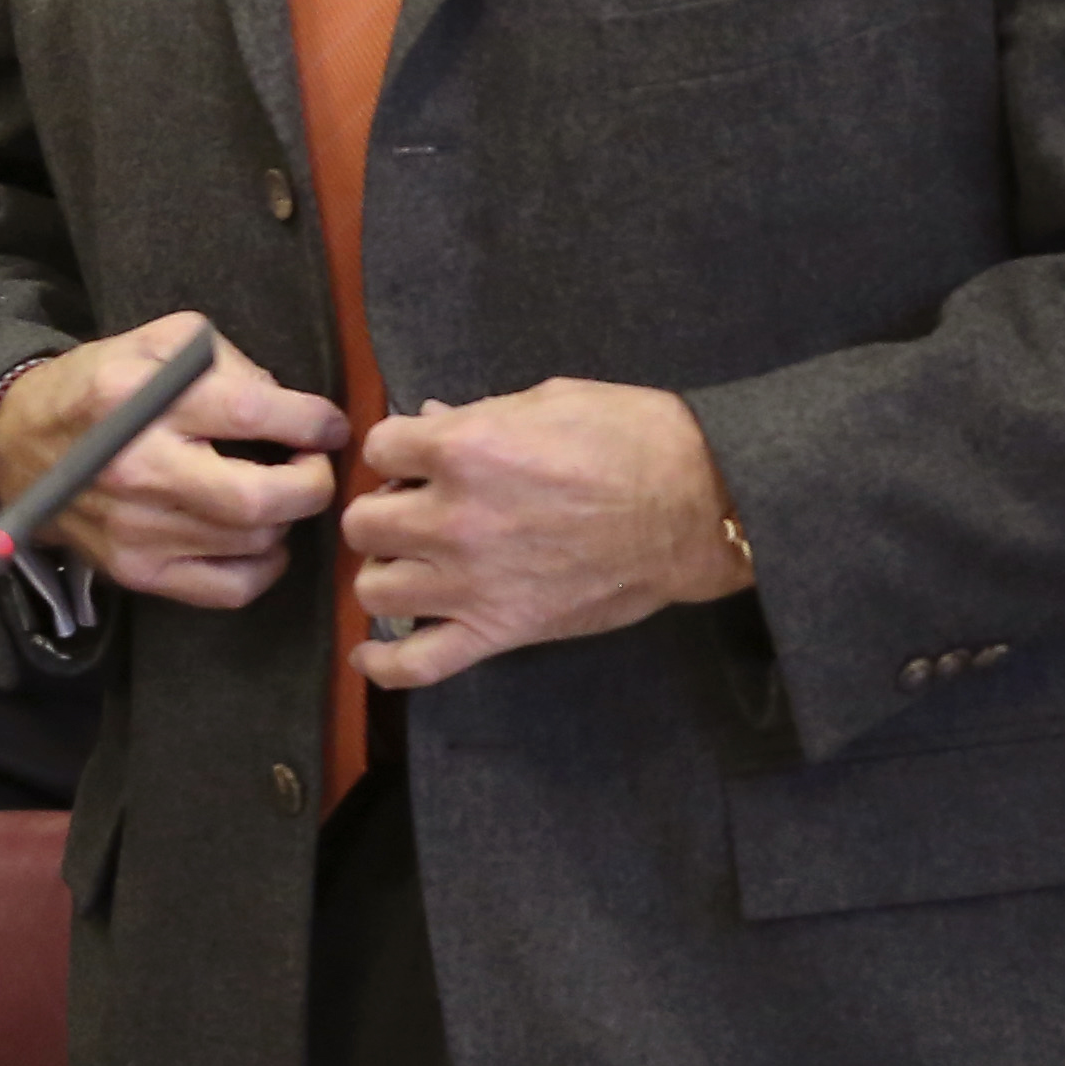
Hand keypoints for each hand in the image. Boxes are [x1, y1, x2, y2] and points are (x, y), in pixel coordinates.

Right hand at [0, 311, 347, 606]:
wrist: (18, 447)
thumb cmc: (99, 389)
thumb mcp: (154, 343)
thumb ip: (225, 359)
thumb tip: (287, 405)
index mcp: (138, 398)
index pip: (251, 413)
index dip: (310, 421)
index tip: (327, 425)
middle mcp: (136, 468)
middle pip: (260, 497)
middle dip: (312, 483)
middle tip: (313, 465)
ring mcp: (136, 530)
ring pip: (254, 542)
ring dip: (284, 518)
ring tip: (276, 492)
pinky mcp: (137, 572)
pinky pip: (230, 589)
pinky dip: (263, 566)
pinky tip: (257, 537)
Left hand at [344, 378, 749, 687]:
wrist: (700, 506)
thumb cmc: (633, 438)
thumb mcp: (548, 401)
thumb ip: (476, 415)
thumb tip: (425, 419)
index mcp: (463, 449)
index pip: (379, 448)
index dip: (398, 451)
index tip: (419, 458)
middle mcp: (453, 519)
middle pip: (364, 523)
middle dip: (385, 512)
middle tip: (417, 511)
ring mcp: (472, 582)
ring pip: (374, 589)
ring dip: (389, 573)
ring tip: (414, 564)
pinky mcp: (501, 630)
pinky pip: (416, 664)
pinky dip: (385, 662)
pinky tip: (371, 648)